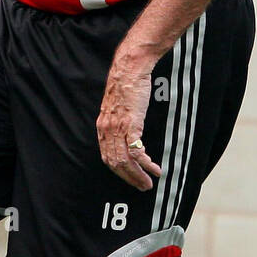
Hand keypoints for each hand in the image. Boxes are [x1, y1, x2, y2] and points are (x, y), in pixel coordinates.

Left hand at [97, 46, 162, 191]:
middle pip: (115, 163)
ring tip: (149, 182)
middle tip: (142, 186)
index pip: (107, 157)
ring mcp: (118, 128)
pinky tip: (154, 169)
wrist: (130, 70)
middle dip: (129, 178)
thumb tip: (126, 132)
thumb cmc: (127, 85)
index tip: (130, 178)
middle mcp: (107, 130)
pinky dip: (145, 164)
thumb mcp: (117, 107)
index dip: (119, 171)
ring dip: (138, 175)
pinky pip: (136, 152)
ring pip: (125, 161)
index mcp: (103, 127)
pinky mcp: (131, 125)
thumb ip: (118, 121)